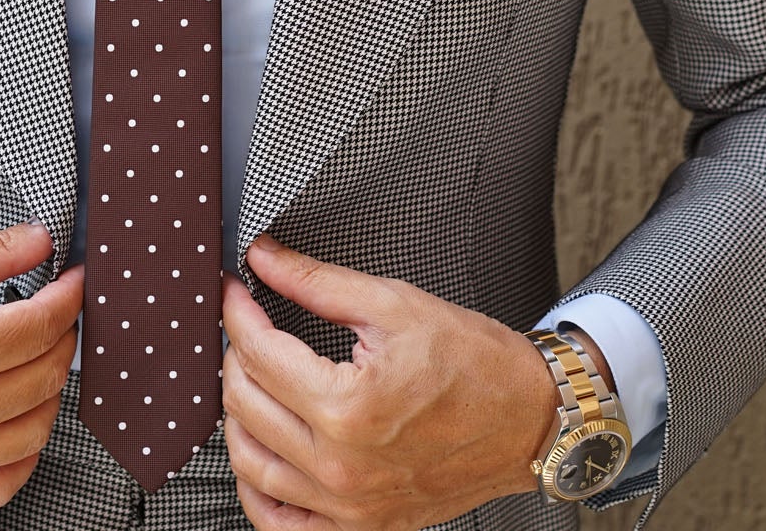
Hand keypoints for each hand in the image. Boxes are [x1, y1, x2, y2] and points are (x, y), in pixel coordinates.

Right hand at [0, 221, 81, 509]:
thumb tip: (40, 245)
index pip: (38, 329)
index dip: (67, 298)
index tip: (74, 280)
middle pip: (43, 379)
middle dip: (62, 338)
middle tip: (56, 312)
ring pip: (31, 433)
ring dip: (49, 392)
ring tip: (39, 357)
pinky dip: (22, 456)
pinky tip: (22, 421)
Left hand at [219, 233, 563, 529]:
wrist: (531, 420)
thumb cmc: (477, 365)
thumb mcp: (395, 305)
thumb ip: (317, 283)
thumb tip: (263, 260)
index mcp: (349, 407)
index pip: (259, 352)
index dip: (237, 311)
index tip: (235, 291)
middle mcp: (342, 466)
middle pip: (245, 403)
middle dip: (235, 354)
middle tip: (246, 326)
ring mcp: (348, 506)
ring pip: (249, 460)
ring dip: (237, 413)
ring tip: (250, 378)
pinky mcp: (359, 527)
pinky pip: (279, 521)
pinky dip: (255, 488)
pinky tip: (258, 452)